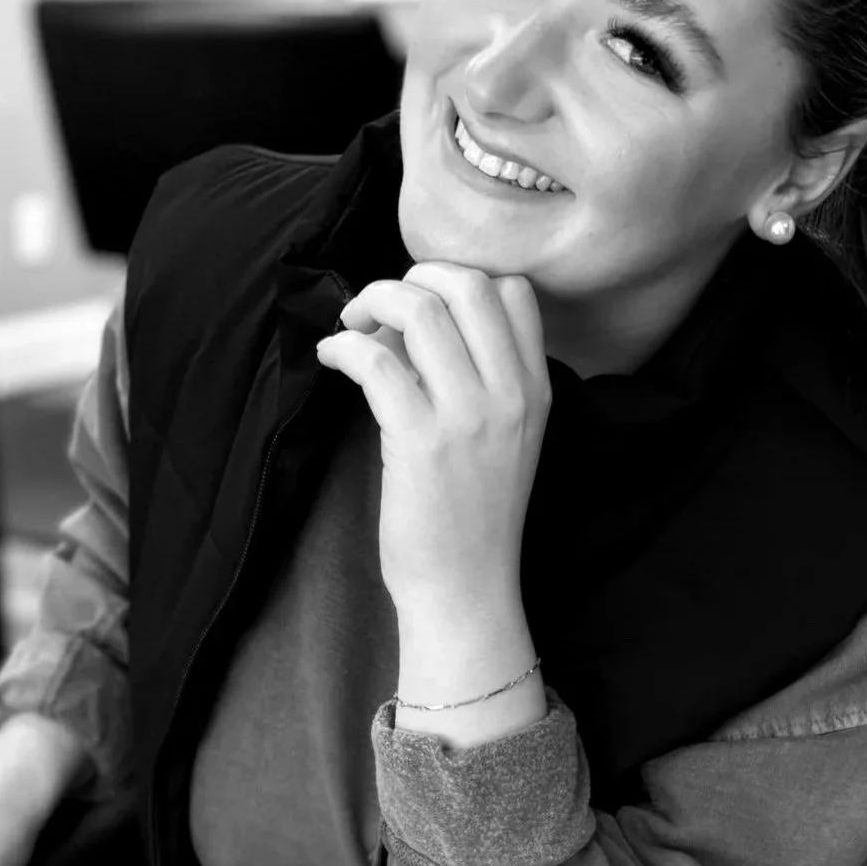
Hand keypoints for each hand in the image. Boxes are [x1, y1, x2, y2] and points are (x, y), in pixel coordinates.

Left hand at [315, 263, 548, 617]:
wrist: (465, 589)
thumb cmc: (471, 516)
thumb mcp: (502, 437)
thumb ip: (474, 377)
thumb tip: (407, 322)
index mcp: (535, 389)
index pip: (513, 291)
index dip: (459, 281)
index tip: (423, 308)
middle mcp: (510, 394)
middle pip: (466, 284)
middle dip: (412, 277)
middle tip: (379, 308)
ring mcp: (469, 416)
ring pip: (419, 309)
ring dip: (371, 302)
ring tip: (351, 328)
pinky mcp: (420, 440)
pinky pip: (375, 359)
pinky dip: (343, 346)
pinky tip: (331, 358)